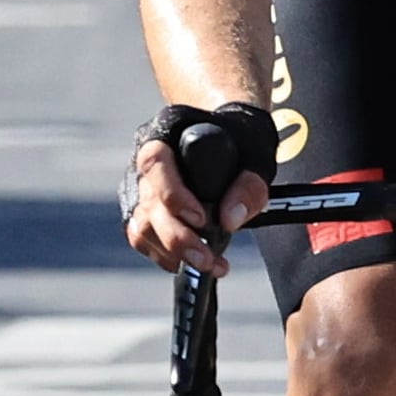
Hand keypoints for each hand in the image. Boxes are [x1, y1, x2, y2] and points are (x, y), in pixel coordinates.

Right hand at [123, 139, 267, 275]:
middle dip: (177, 238)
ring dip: (171, 253)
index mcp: (166, 131)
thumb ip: (250, 183)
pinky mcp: (142, 210)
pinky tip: (188, 263)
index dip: (174, 195)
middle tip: (206, 259)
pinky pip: (142, 237)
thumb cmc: (241, 138)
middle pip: (148, 204)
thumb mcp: (256, 151)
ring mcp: (140, 186)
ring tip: (207, 264)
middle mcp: (146, 160)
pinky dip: (163, 255)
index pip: (155, 163)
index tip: (201, 219)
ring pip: (140, 226)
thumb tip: (231, 220)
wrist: (229, 137)